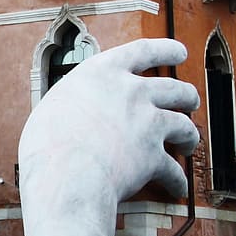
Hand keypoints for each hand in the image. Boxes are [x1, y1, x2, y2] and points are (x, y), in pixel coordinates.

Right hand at [18, 38, 199, 211]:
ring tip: (188, 144)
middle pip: (174, 88)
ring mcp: (148, 123)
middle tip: (189, 101)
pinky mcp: (154, 156)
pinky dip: (176, 179)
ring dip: (189, 135)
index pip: (143, 50)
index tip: (179, 52)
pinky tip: (176, 186)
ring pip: (183, 124)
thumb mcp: (53, 105)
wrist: (64, 175)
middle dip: (186, 96)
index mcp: (104, 72)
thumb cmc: (46, 143)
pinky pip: (172, 169)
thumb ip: (75, 100)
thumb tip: (74, 109)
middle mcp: (132, 92)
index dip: (166, 50)